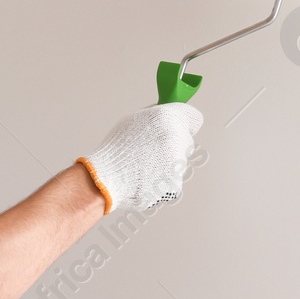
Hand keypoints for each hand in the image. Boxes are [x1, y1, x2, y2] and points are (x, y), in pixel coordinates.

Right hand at [77, 102, 203, 214]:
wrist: (106, 179)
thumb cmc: (116, 150)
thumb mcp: (132, 120)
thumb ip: (155, 116)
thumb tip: (167, 115)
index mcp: (166, 117)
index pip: (193, 118)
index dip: (186, 123)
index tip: (181, 127)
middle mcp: (175, 137)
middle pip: (186, 141)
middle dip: (174, 145)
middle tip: (153, 152)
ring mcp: (177, 162)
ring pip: (180, 163)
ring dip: (167, 165)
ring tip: (144, 167)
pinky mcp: (175, 183)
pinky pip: (174, 180)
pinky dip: (163, 181)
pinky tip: (147, 179)